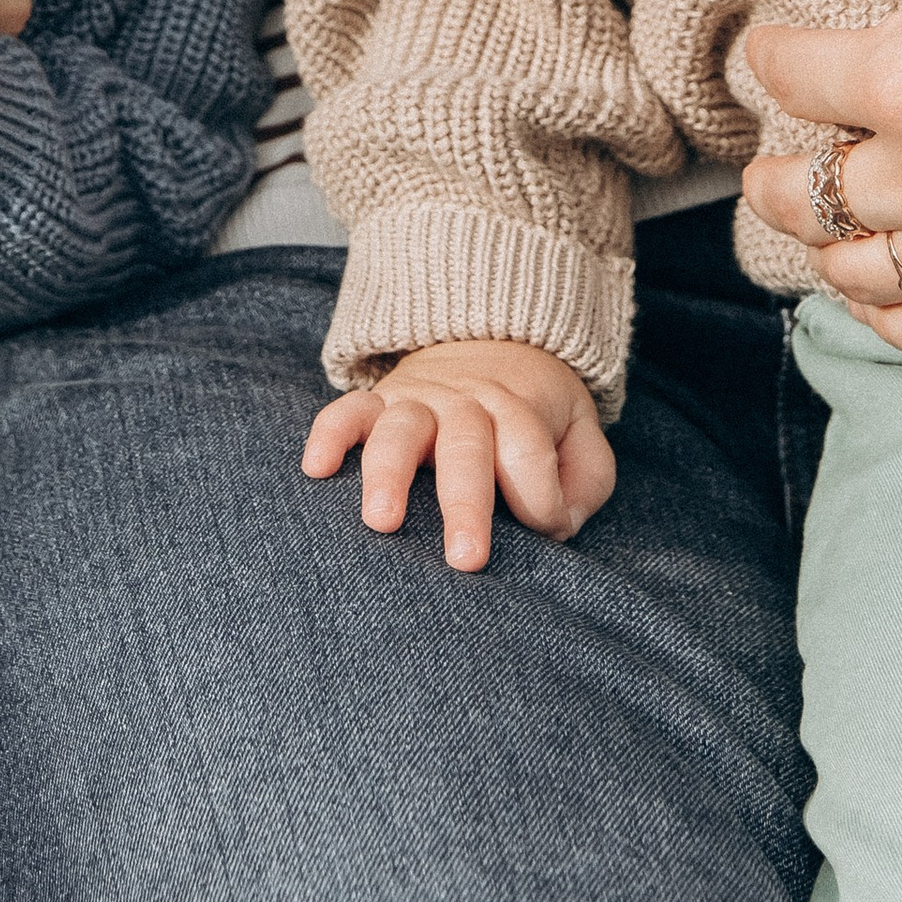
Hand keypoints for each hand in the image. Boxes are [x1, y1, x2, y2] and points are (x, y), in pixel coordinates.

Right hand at [302, 338, 614, 570]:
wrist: (491, 340)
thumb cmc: (537, 411)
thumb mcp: (581, 434)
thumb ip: (585, 480)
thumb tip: (555, 526)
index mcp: (519, 408)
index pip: (529, 452)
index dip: (541, 498)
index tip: (547, 529)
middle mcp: (465, 402)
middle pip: (466, 447)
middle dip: (464, 505)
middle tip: (466, 561)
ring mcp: (416, 401)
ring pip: (400, 431)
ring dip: (389, 474)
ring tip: (381, 522)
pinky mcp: (377, 403)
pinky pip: (346, 411)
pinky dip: (330, 435)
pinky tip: (316, 468)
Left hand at [739, 0, 901, 354]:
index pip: (792, 79)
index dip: (771, 57)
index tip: (776, 48)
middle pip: (812, 189)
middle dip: (781, 166)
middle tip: (778, 150)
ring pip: (861, 269)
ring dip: (826, 243)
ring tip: (819, 215)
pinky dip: (894, 318)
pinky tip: (880, 290)